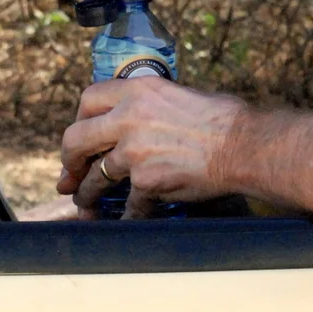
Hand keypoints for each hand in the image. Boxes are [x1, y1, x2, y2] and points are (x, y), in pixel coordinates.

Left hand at [57, 77, 245, 211]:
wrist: (243, 146)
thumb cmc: (223, 119)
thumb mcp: (179, 95)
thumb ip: (150, 105)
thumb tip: (137, 120)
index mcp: (137, 92)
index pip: (88, 100)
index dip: (80, 120)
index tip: (82, 136)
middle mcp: (128, 119)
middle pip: (76, 139)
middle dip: (69, 161)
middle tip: (69, 175)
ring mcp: (134, 152)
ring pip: (95, 178)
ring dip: (88, 194)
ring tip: (87, 204)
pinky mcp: (146, 181)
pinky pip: (128, 204)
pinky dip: (127, 215)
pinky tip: (125, 220)